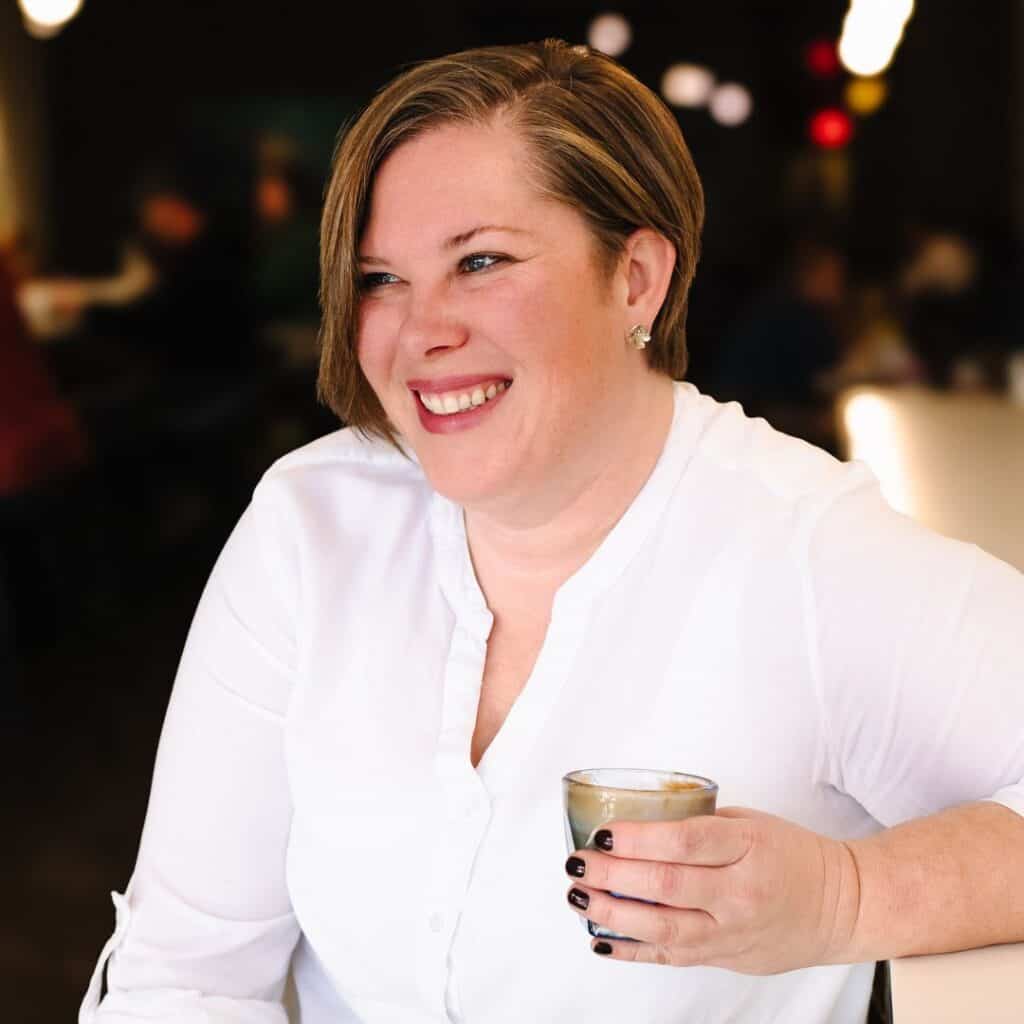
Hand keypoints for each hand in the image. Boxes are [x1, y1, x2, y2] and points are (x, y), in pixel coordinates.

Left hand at [564, 807, 859, 973]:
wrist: (841, 905)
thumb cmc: (791, 854)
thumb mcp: (750, 822)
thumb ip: (699, 825)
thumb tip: (637, 826)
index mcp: (748, 848)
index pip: (685, 843)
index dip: (637, 839)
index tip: (602, 832)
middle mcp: (739, 894)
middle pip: (666, 885)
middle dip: (612, 874)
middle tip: (577, 860)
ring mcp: (732, 932)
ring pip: (662, 927)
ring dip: (611, 912)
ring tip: (577, 895)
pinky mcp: (725, 958)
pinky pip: (670, 956)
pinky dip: (631, 949)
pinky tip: (599, 937)